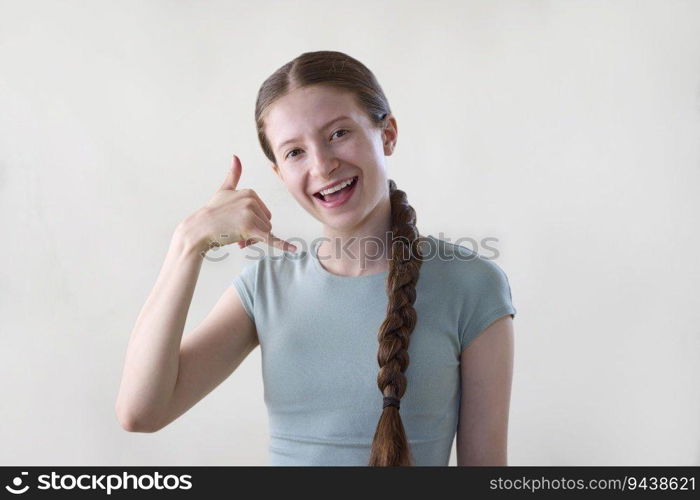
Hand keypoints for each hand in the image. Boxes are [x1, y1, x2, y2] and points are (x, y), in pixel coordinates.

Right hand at [183, 154, 297, 254]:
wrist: (199, 229)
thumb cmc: (212, 211)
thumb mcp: (224, 190)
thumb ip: (233, 175)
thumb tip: (236, 156)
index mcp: (250, 192)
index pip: (263, 212)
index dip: (253, 221)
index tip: (237, 223)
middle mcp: (252, 201)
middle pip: (266, 222)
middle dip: (254, 231)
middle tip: (236, 233)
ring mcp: (251, 214)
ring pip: (265, 232)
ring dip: (252, 239)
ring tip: (236, 238)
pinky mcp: (250, 228)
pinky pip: (270, 238)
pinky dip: (283, 245)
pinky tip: (294, 249)